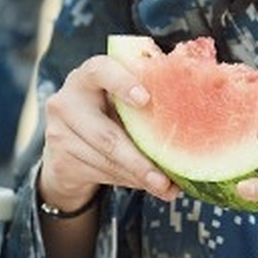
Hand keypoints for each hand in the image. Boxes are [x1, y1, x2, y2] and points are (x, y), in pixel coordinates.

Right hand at [37, 44, 175, 211]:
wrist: (66, 142)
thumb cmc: (107, 109)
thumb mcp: (119, 96)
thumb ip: (145, 95)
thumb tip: (198, 107)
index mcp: (87, 76)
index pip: (100, 71)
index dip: (122, 83)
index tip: (145, 99)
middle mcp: (67, 101)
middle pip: (107, 136)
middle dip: (140, 161)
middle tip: (165, 178)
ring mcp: (59, 133)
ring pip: (107, 160)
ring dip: (140, 176)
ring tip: (166, 187)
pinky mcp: (61, 160)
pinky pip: (102, 174)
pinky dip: (129, 181)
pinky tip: (148, 185)